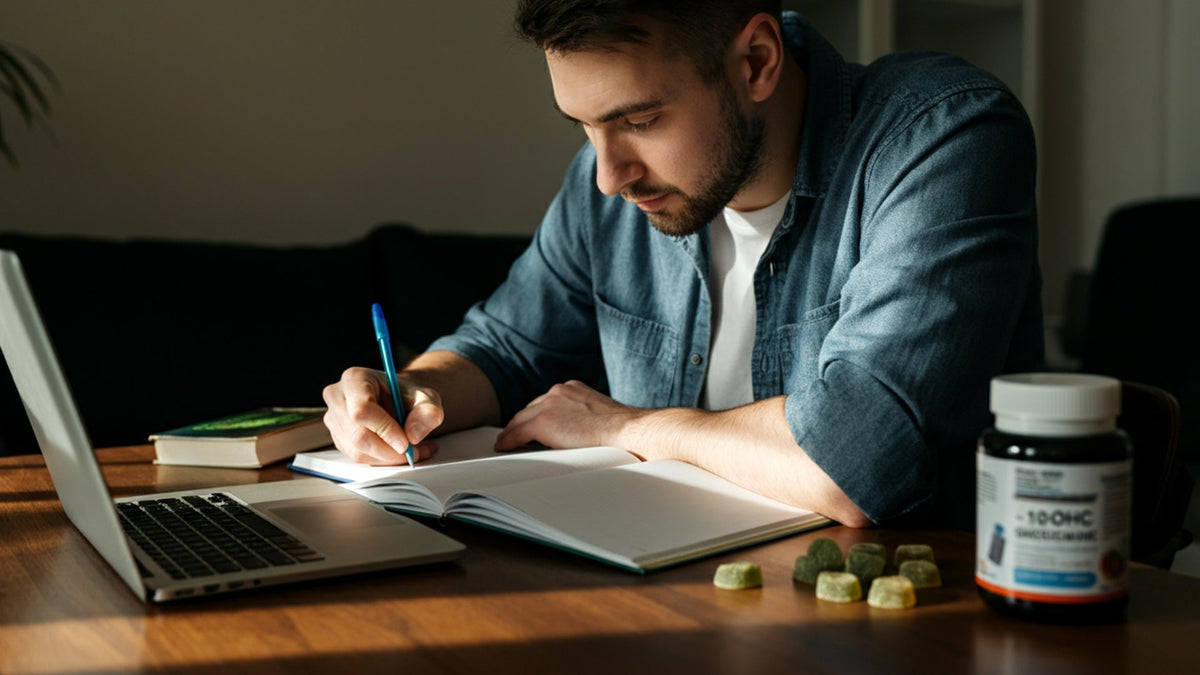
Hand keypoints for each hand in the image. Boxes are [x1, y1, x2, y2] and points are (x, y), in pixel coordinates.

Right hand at [321, 366, 444, 464]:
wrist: (397, 400)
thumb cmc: (407, 396)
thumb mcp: (427, 397)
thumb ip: (427, 412)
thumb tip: (413, 435)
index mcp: (355, 379)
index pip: (362, 409)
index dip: (384, 430)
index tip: (405, 443)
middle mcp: (338, 397)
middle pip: (358, 436)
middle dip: (389, 451)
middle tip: (414, 451)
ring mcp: (334, 419)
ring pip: (357, 451)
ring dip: (388, 458)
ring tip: (412, 450)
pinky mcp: (338, 438)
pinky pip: (357, 458)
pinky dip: (382, 460)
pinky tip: (397, 452)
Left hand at [495, 380, 640, 451]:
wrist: (626, 431)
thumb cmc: (622, 430)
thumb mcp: (601, 415)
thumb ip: (585, 418)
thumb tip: (582, 432)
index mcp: (573, 388)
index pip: (547, 401)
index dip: (537, 414)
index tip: (530, 424)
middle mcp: (558, 391)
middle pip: (530, 408)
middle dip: (521, 422)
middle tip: (512, 434)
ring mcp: (549, 404)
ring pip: (520, 419)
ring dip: (511, 431)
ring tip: (504, 442)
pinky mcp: (542, 421)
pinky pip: (517, 433)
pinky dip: (508, 441)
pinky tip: (503, 447)